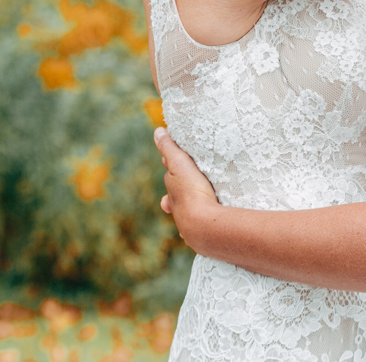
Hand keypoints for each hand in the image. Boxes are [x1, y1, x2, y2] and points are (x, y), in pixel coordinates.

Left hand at [154, 127, 218, 247]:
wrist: (203, 225)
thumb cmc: (191, 192)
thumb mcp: (180, 164)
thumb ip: (169, 148)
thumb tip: (157, 131)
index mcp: (171, 190)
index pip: (170, 175)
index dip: (173, 166)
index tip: (176, 158)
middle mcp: (176, 207)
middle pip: (177, 194)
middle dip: (181, 187)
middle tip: (188, 178)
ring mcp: (187, 222)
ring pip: (187, 210)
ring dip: (191, 204)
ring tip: (198, 201)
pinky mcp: (199, 233)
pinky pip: (199, 225)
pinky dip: (202, 220)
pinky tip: (207, 220)